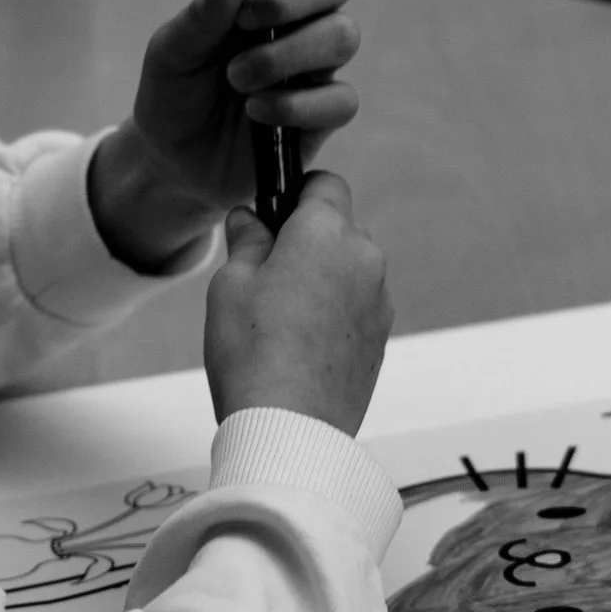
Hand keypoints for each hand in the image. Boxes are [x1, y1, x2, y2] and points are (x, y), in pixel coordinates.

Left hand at [90, 0, 362, 268]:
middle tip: (249, 19)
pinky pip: (339, 99)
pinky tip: (257, 112)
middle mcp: (303, 17)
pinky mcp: (322, 115)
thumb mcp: (170, 51)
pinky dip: (295, 104)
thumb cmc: (174, 93)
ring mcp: (317, 65)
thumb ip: (203, 13)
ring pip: (342, 35)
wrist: (172, 161)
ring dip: (286, 54)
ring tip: (237, 78)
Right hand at [205, 174, 391, 435]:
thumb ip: (246, 241)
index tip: (272, 216)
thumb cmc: (253, 353)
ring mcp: (379, 300)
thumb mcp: (230, 285)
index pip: (324, 183)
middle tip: (265, 272)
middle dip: (308, 239)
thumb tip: (251, 220)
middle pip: (340, 227)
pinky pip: (358, 306)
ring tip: (280, 316)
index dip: (296, 193)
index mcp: (327, 232)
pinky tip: (300, 342)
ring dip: (324, 277)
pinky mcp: (381, 338)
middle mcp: (364, 258)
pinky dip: (336, 311)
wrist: (289, 428)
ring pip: (351, 268)